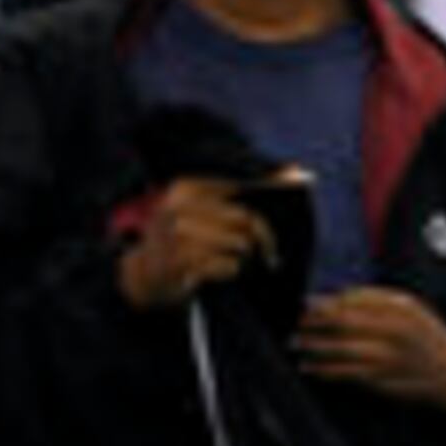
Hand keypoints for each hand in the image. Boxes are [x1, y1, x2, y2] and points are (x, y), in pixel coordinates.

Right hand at [116, 176, 276, 311]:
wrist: (146, 274)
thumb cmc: (186, 238)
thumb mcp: (203, 209)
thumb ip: (246, 188)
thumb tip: (299, 171)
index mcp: (184, 187)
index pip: (240, 188)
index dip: (265, 201)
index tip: (279, 215)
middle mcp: (178, 207)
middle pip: (245, 219)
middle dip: (261, 239)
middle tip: (267, 253)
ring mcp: (177, 235)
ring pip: (240, 245)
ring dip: (242, 258)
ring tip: (229, 259)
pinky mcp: (181, 262)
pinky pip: (229, 266)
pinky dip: (230, 271)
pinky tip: (214, 270)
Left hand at [294, 288, 445, 412]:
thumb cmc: (428, 337)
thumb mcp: (411, 309)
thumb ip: (376, 300)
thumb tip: (336, 298)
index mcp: (401, 309)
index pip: (353, 302)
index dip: (326, 303)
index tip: (306, 304)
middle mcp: (394, 331)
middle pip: (344, 323)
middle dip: (315, 323)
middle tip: (298, 324)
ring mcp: (389, 358)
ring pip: (342, 350)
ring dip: (315, 348)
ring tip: (297, 345)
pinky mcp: (385, 381)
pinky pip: (348, 374)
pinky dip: (326, 371)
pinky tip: (312, 368)